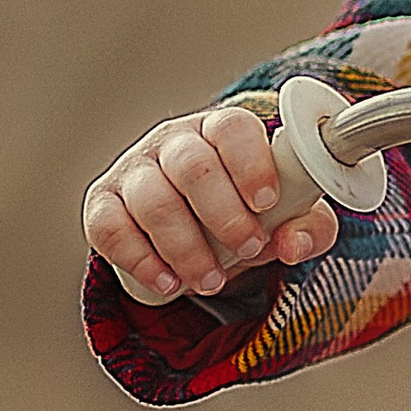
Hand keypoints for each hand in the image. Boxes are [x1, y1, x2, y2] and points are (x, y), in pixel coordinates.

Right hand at [83, 105, 339, 306]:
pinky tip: (169, 282)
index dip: (250, 163)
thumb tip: (295, 243)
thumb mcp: (288, 218)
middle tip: (248, 250)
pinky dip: (140, 260)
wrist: (197, 230)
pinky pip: (109, 227)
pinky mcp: (103, 204)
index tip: (267, 203)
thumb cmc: (245, 212)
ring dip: (186, 247)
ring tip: (213, 280)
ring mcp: (134, 170)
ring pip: (152, 199)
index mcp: (221, 132)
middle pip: (192, 165)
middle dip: (223, 214)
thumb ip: (308, 226)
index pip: (231, 128)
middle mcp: (174, 142)